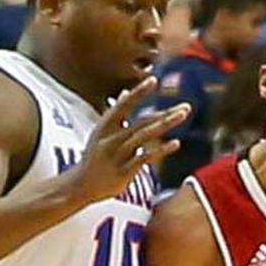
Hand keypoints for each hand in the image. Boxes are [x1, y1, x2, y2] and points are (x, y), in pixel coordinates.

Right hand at [72, 76, 188, 203]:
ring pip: (144, 137)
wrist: (80, 186)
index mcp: (105, 126)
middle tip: (186, 106)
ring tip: (182, 116)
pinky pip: (144, 158)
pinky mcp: (123, 172)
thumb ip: (115, 114)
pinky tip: (176, 143)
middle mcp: (111, 139)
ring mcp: (117, 155)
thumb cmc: (93, 157)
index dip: (138, 93)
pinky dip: (160, 150)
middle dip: (164, 113)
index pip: (123, 105)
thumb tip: (125, 93)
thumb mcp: (100, 133)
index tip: (153, 79)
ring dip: (165, 125)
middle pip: (141, 122)